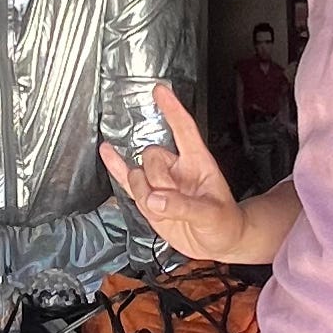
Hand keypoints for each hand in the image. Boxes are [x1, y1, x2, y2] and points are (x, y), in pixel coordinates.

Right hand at [100, 86, 253, 265]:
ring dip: (142, 191)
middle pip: (152, 156)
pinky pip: (128, 181)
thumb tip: (155, 201)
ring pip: (138, 174)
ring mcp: (161, 183)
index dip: (172, 110)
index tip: (160, 91)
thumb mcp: (212, 215)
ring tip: (159, 207)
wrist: (218, 242)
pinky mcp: (149, 198)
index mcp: (198, 163)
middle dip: (155, 178)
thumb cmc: (224, 224)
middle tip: (170, 199)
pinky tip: (107, 152)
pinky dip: (116, 167)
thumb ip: (183, 207)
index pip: (184, 129)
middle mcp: (177, 168)